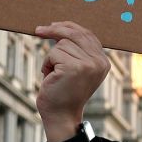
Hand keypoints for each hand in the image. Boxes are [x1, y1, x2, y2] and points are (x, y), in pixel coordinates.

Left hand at [34, 21, 110, 141]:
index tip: (53, 25)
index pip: (87, 34)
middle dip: (55, 29)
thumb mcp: (77, 70)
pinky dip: (47, 64)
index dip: (69, 27)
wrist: (61, 116)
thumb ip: (78, 52)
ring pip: (61, 44)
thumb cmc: (64, 93)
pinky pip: (53, 53)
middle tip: (38, 30)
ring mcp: (88, 64)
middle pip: (75, 33)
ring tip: (53, 75)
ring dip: (51, 58)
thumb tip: (62, 27)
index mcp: (103, 62)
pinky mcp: (74, 67)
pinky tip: (50, 77)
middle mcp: (99, 62)